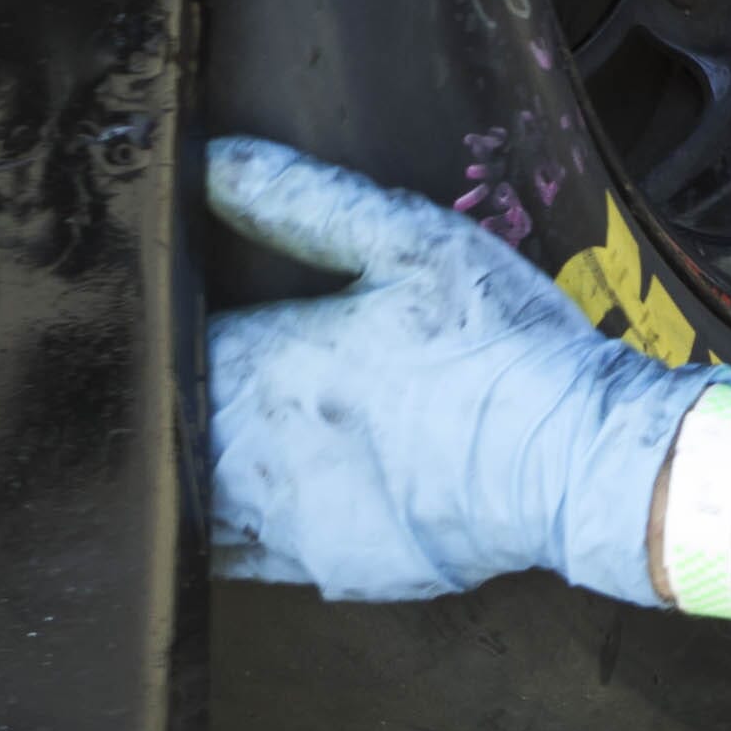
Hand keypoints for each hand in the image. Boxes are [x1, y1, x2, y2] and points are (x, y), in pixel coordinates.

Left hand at [205, 135, 730, 605]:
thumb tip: (207, 160)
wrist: (574, 462)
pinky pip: (249, 556)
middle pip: (160, 435)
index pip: (160, 352)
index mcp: (261, 366)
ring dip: (192, 471)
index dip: (156, 330)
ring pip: (191, 506)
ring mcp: (286, 524)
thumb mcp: (409, 240)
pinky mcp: (328, 571)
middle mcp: (252, 453)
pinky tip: (280, 492)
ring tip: (221, 434)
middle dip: (162, 404)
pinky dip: (244, 525)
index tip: (165, 312)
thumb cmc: (497, 341)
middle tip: (180, 375)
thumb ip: (300, 199)